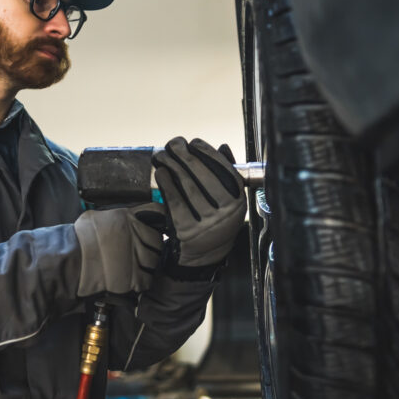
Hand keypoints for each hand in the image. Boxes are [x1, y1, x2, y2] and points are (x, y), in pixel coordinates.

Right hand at [73, 202, 166, 296]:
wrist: (69, 263)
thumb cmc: (79, 240)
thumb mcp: (97, 216)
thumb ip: (117, 216)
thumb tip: (129, 216)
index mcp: (127, 218)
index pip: (157, 212)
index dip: (157, 221)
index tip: (155, 228)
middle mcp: (135, 235)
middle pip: (158, 241)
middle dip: (152, 247)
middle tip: (141, 252)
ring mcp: (136, 257)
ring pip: (155, 261)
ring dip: (148, 265)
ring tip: (134, 267)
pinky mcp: (134, 278)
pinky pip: (148, 280)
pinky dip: (142, 280)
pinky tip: (132, 279)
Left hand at [153, 137, 245, 270]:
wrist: (204, 255)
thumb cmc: (214, 220)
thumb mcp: (228, 199)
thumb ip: (226, 173)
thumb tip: (223, 147)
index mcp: (237, 200)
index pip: (224, 169)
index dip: (207, 152)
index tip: (194, 142)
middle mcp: (225, 212)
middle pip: (203, 175)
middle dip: (185, 155)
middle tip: (173, 144)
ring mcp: (207, 222)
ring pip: (188, 186)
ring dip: (172, 166)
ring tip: (162, 156)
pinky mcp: (188, 230)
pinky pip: (175, 201)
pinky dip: (167, 184)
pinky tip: (161, 174)